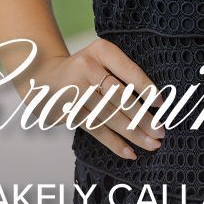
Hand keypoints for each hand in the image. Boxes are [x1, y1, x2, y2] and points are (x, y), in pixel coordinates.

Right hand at [35, 40, 166, 159]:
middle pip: (119, 96)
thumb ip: (122, 72)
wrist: (42, 75)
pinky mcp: (69, 112)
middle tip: (160, 131)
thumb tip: (154, 103)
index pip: (127, 69)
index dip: (145, 87)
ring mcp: (76, 91)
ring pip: (109, 116)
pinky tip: (129, 152)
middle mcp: (87, 68)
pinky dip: (114, 143)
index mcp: (100, 50)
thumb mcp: (100, 57)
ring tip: (152, 144)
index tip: (161, 103)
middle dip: (142, 117)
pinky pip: (96, 129)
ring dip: (133, 133)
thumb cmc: (83, 68)